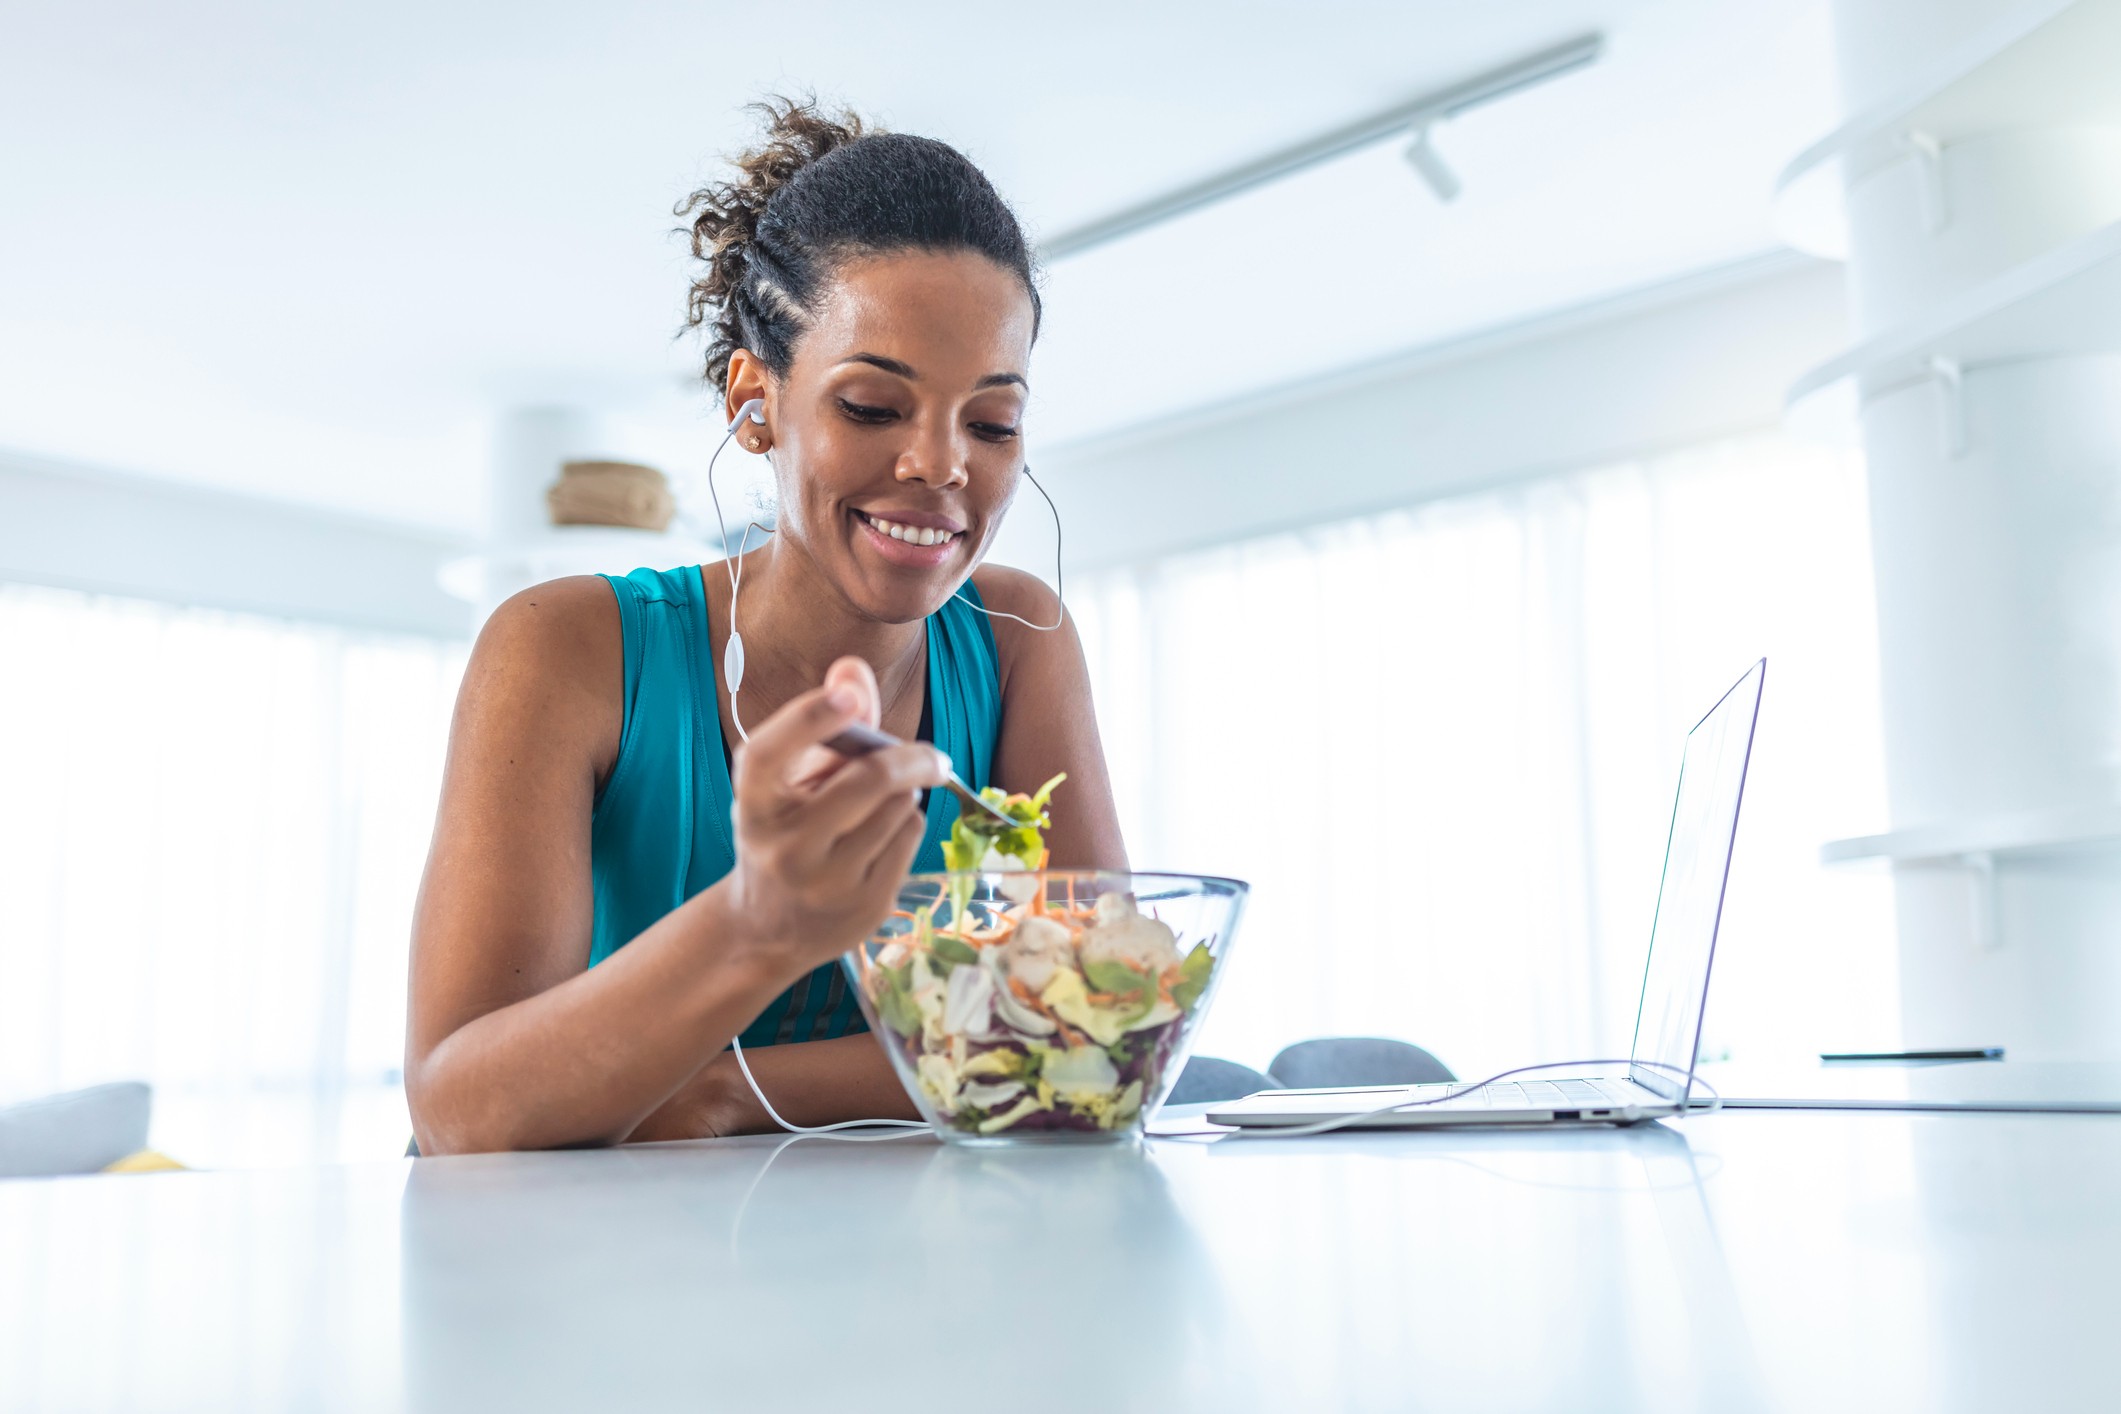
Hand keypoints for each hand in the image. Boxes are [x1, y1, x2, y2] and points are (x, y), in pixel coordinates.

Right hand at [722, 657, 949, 975]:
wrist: (771, 926)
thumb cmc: (786, 831)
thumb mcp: (791, 780)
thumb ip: (826, 725)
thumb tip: (853, 669)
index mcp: (754, 804)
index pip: (768, 754)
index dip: (808, 719)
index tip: (846, 695)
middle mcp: (783, 845)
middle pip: (870, 779)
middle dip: (912, 758)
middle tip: (933, 757)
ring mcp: (826, 882)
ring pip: (901, 807)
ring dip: (906, 795)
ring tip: (883, 807)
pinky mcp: (865, 906)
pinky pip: (912, 838)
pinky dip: (908, 826)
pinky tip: (883, 839)